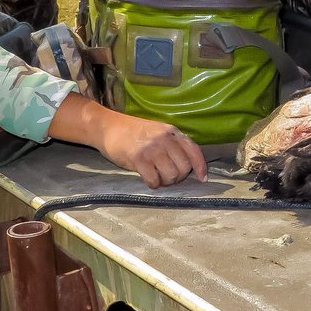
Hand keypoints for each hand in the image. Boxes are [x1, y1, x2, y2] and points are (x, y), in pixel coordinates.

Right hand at [48, 93, 207, 187]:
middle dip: (178, 177)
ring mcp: (152, 148)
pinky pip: (154, 180)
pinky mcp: (139, 159)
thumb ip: (172, 143)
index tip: (203, 179)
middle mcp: (165, 139)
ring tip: (157, 177)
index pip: (194, 151)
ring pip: (171, 175)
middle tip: (167, 177)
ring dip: (165, 182)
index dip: (200, 167)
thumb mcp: (157, 131)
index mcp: (172, 132)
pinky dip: (153, 184)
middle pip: (184, 167)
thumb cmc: (133, 132)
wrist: (108, 127)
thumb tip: (188, 163)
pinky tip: (148, 179)